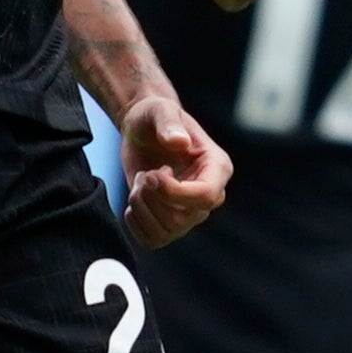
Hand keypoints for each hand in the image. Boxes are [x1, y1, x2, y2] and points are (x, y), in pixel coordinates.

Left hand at [120, 95, 230, 247]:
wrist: (141, 131)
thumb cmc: (154, 117)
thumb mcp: (159, 111)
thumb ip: (169, 124)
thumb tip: (178, 142)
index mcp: (217, 168)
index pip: (205, 196)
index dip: (173, 192)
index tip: (152, 174)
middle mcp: (209, 194)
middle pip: (183, 219)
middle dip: (152, 197)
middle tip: (145, 174)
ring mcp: (190, 212)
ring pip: (166, 232)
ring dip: (142, 207)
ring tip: (140, 183)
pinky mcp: (169, 222)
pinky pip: (153, 240)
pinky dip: (136, 223)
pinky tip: (135, 199)